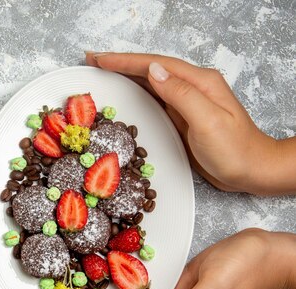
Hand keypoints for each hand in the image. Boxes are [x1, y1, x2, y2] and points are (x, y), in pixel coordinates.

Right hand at [85, 52, 295, 195]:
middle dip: (121, 63)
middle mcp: (193, 87)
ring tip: (103, 71)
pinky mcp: (183, 116)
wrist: (252, 170)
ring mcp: (188, 102)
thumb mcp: (208, 121)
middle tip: (94, 61)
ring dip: (126, 75)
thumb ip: (181, 94)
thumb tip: (154, 71)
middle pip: (151, 68)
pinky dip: (136, 91)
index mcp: (199, 83)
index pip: (156, 65)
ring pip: (151, 81)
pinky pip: (155, 98)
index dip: (125, 61)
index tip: (100, 59)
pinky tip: (126, 92)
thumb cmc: (235, 149)